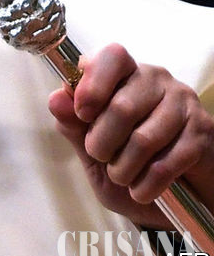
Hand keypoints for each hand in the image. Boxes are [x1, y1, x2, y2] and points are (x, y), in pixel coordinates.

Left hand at [47, 43, 213, 227]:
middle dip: (102, 143)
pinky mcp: (203, 131)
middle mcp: (155, 79)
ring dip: (124, 168)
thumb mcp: (91, 151)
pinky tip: (142, 190)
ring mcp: (183, 103)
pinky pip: (168, 162)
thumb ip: (74, 126)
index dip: (92, 85)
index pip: (111, 57)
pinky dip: (147, 184)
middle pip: (122, 106)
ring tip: (121, 177)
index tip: (83, 114)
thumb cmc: (127, 166)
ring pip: (144, 138)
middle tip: (101, 157)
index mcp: (123, 73)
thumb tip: (57, 99)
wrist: (172, 199)